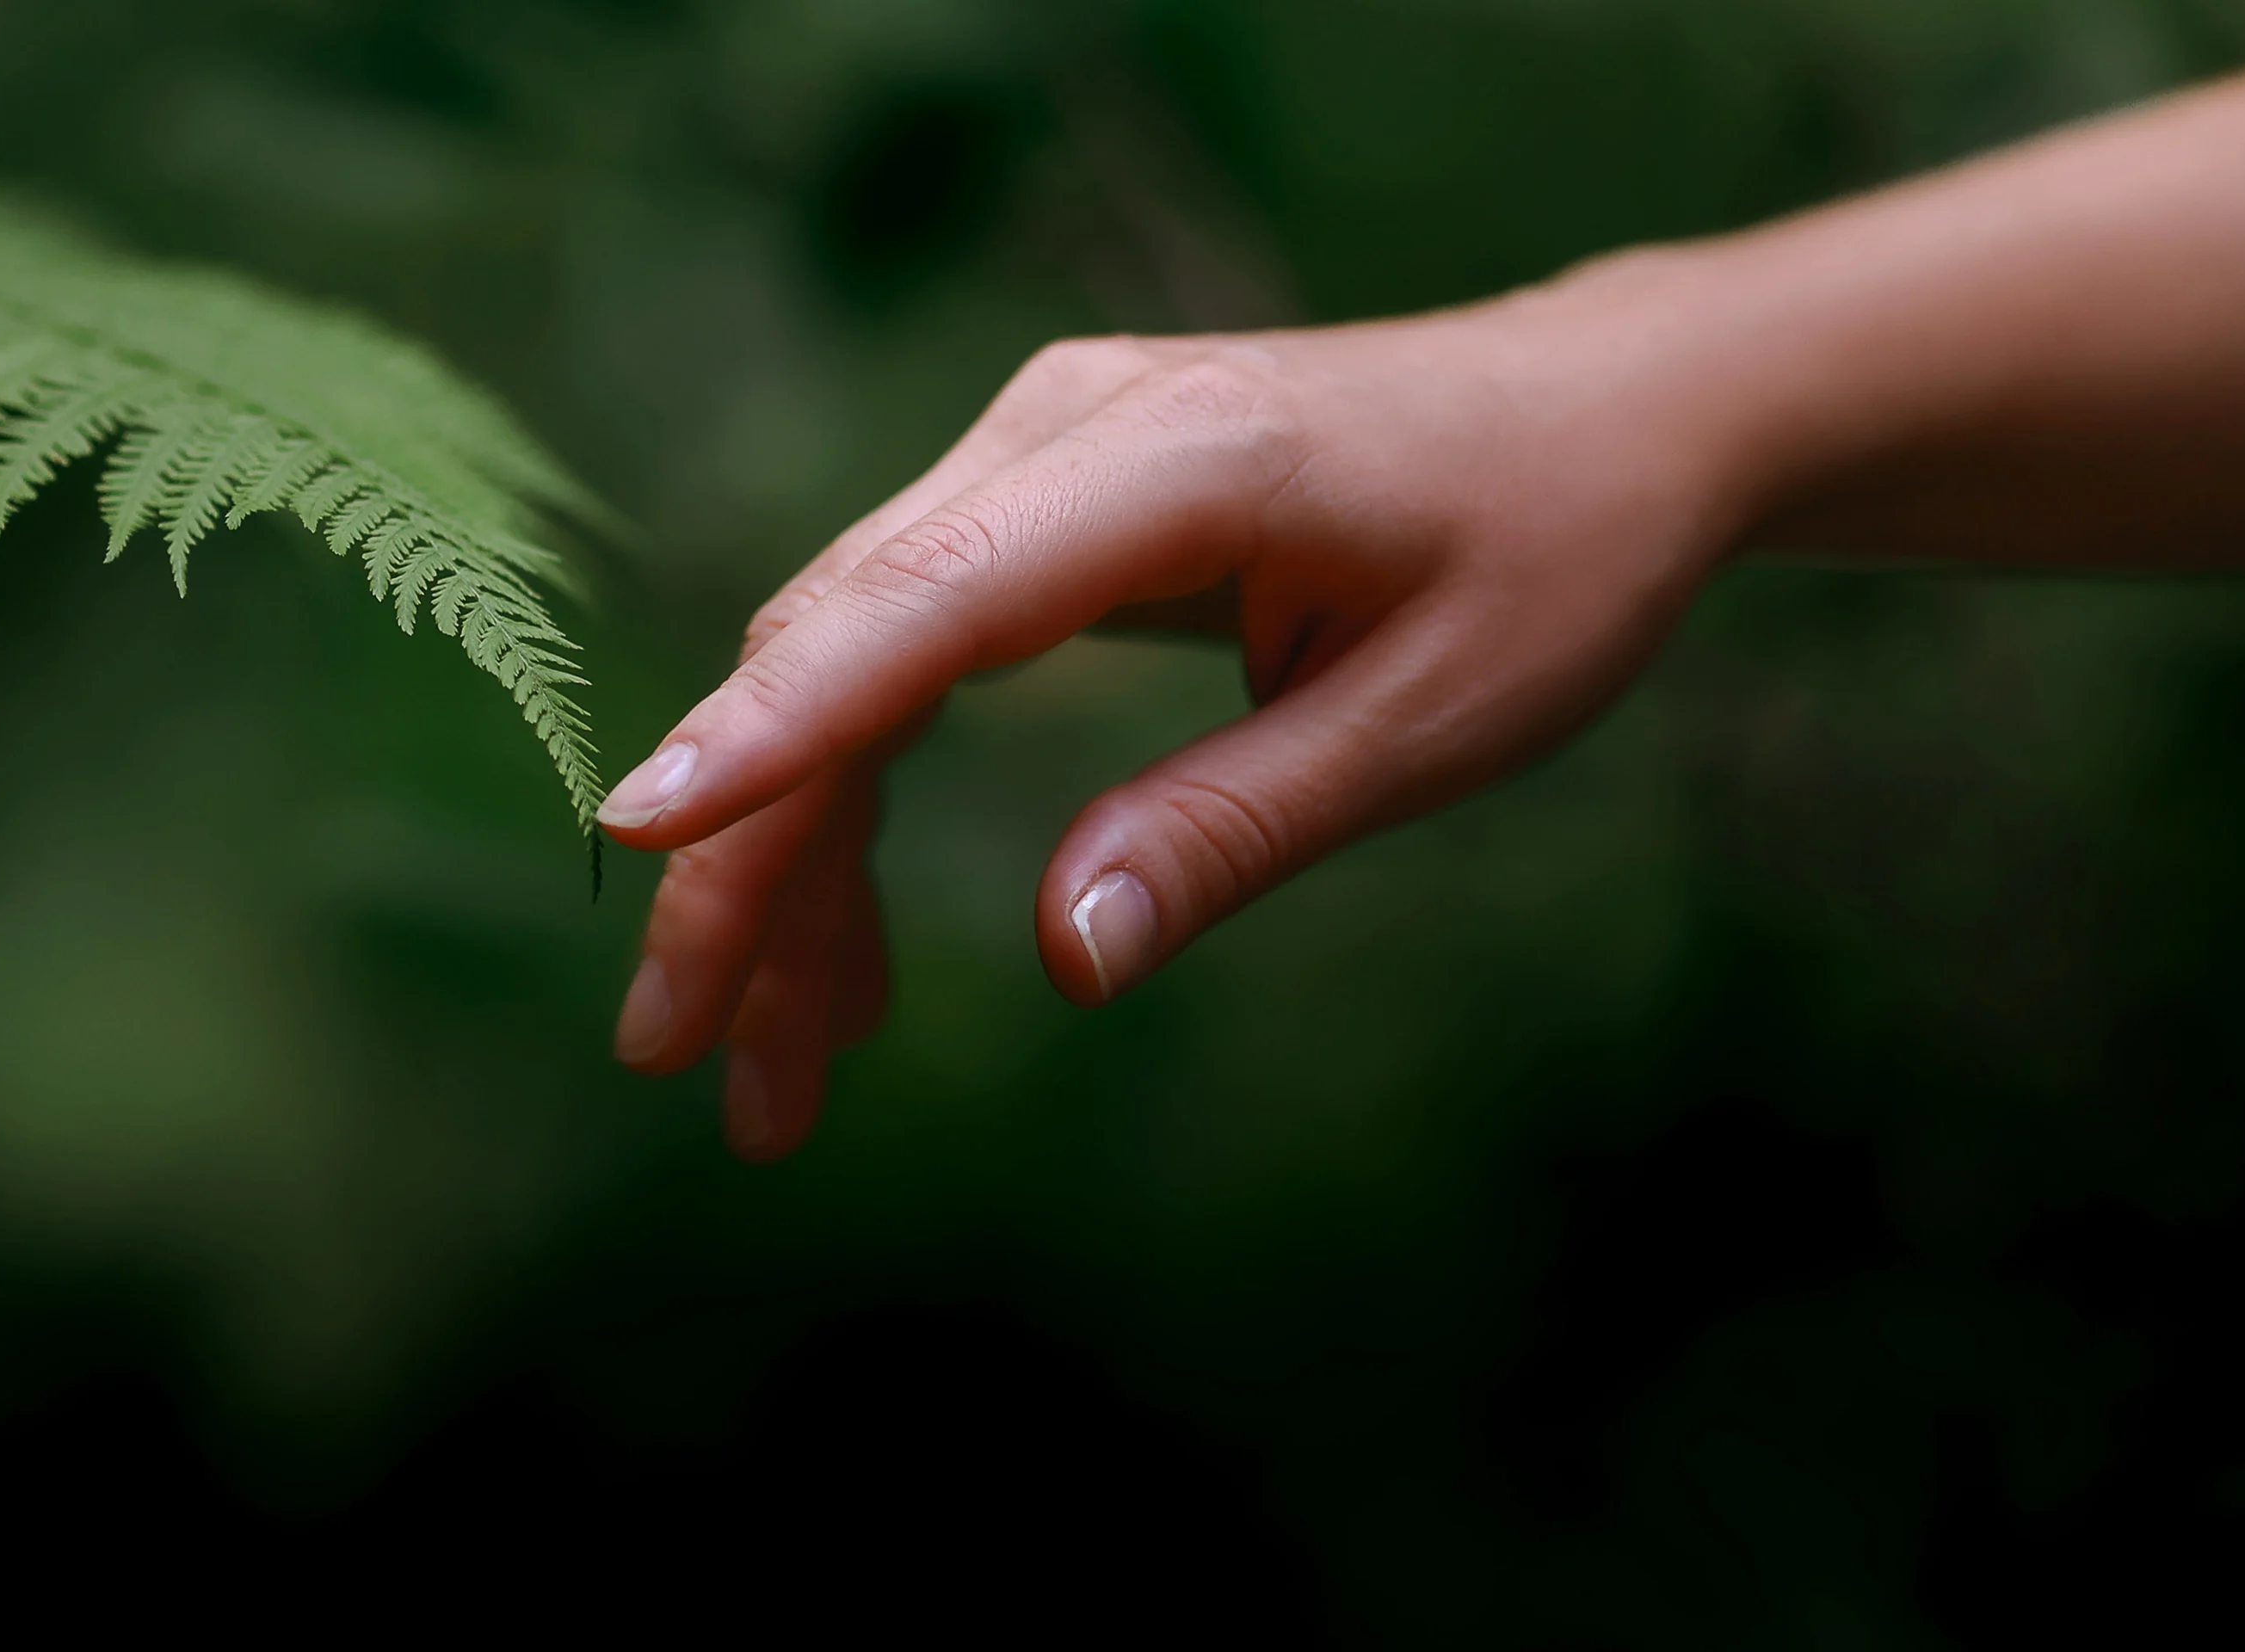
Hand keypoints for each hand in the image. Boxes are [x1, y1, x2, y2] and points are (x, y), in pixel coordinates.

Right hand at [601, 292, 1756, 1159]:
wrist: (1607, 409)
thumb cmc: (1551, 554)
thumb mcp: (1434, 720)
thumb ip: (1235, 825)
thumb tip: (1063, 958)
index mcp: (1181, 462)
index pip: (924, 599)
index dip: (773, 726)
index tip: (637, 835)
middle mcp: (1066, 428)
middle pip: (836, 647)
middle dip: (743, 863)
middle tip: (687, 1061)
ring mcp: (1036, 453)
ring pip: (841, 664)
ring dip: (786, 861)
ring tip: (771, 1066)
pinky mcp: (1036, 501)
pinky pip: (895, 655)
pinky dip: (854, 801)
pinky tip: (849, 954)